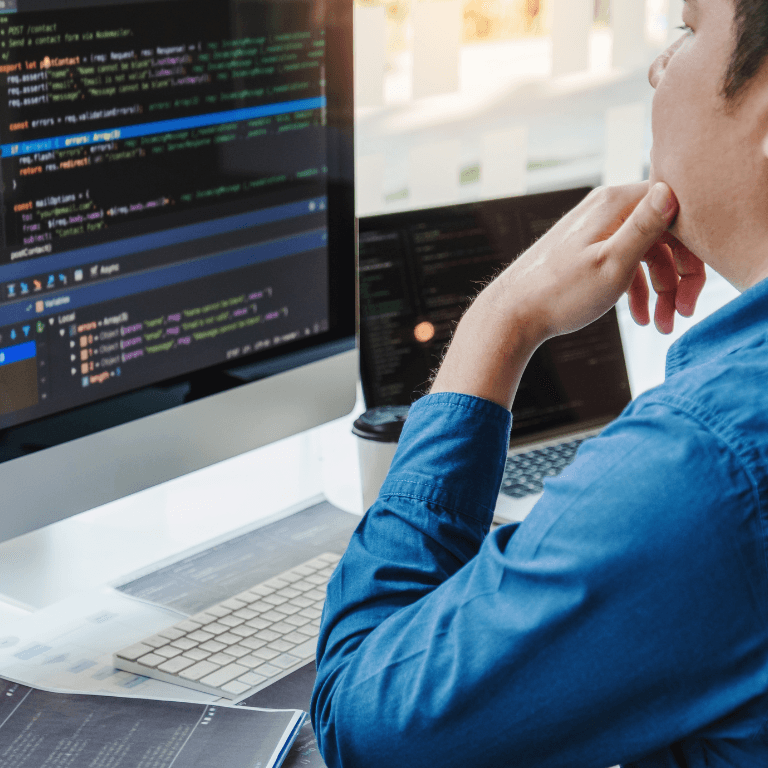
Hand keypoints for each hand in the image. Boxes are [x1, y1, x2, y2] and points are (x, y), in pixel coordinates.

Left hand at [488, 182, 705, 342]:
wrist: (512, 314)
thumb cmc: (560, 293)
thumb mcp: (612, 263)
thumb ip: (645, 227)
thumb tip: (674, 188)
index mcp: (616, 203)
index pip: (678, 211)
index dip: (695, 249)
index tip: (695, 287)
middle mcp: (607, 207)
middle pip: (665, 234)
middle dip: (679, 276)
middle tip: (684, 313)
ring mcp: (596, 228)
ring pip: (646, 253)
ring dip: (660, 289)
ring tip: (663, 326)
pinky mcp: (587, 249)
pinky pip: (625, 263)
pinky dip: (637, 289)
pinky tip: (642, 319)